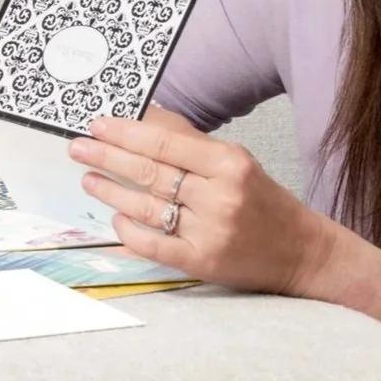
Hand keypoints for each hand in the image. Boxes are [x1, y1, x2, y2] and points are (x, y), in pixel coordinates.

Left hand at [67, 115, 337, 296]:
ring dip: (111, 191)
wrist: (303, 252)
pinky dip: (130, 231)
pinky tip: (116, 218)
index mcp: (229, 162)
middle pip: (150, 172)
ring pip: (146, 207)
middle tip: (77, 148)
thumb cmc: (262, 201)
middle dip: (107, 157)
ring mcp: (210, 231)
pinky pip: (154, 245)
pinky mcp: (203, 262)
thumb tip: (142, 119)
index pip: (164, 142)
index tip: (96, 125)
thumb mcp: (235, 162)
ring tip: (89, 179)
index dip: (124, 132)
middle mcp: (220, 195)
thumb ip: (190, 142)